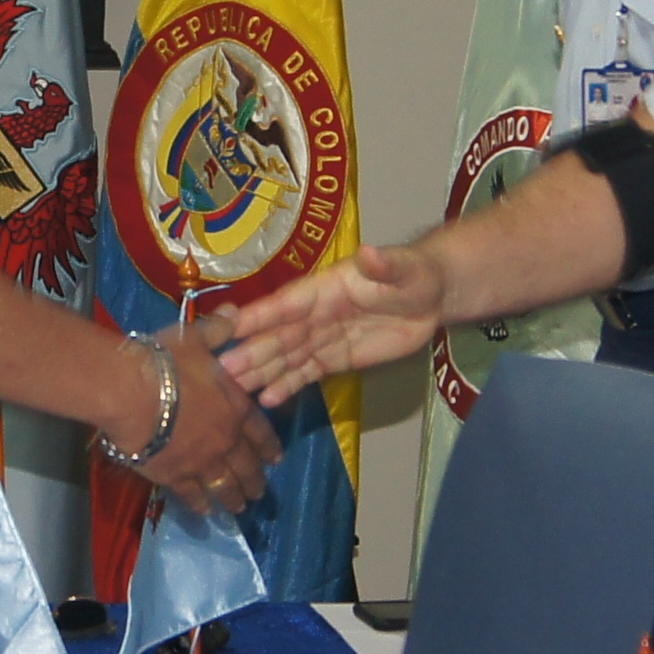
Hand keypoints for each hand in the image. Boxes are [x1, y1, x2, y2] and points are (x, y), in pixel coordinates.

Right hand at [123, 334, 280, 516]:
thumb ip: (218, 331)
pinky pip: (191, 494)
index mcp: (234, 407)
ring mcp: (200, 462)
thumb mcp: (196, 338)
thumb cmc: (167, 361)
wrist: (133, 392)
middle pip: (244, 465)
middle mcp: (224, 440)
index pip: (258, 430)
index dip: (268, 445)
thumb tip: (234, 313)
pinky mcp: (173, 476)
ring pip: (223, 485)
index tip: (276, 459)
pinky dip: (200, 505)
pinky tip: (204, 513)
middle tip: (259, 493)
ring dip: (233, 497)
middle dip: (254, 480)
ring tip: (238, 507)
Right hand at [217, 243, 449, 405]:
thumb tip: (369, 252)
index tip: (228, 327)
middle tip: (221, 373)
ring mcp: (324, 338)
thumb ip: (385, 265)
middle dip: (252, 353)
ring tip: (233, 392)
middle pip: (279, 336)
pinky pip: (307, 373)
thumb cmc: (415, 274)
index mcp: (326, 288)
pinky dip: (286, 386)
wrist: (432, 298)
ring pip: (286, 357)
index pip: (288, 303)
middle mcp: (316, 313)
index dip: (259, 316)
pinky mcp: (336, 358)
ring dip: (261, 373)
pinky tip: (265, 401)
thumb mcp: (404, 269)